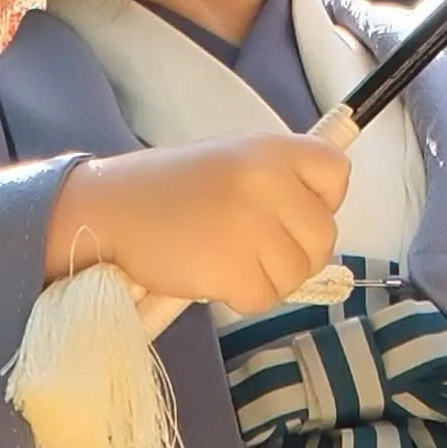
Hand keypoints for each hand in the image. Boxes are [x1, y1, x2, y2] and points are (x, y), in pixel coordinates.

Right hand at [47, 120, 357, 315]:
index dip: (322, 201)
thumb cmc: (168, 190)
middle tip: (255, 251)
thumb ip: (275, 182)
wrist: (110, 211)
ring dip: (268, 278)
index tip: (291, 213)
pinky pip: (264, 298)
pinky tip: (211, 276)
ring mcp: (252, 225)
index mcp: (271, 149)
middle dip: (296, 253)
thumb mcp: (229, 162)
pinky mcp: (234, 267)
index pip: (336, 174)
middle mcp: (268, 181)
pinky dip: (242, 297)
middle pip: (324, 235)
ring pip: (297, 273)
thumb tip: (314, 225)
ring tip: (227, 261)